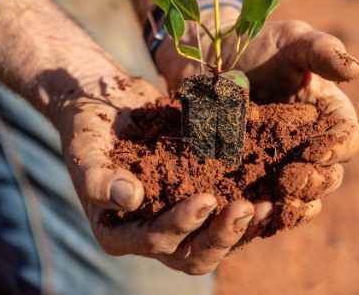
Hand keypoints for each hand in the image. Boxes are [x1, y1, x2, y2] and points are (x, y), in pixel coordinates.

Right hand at [51, 72, 271, 273]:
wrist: (102, 104)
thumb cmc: (85, 130)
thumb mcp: (85, 152)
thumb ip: (100, 179)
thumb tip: (130, 199)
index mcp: (120, 232)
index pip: (155, 241)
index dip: (182, 225)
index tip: (205, 199)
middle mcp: (150, 230)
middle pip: (193, 253)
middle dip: (221, 235)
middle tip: (246, 207)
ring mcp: (174, 213)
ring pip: (214, 237)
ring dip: (241, 227)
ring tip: (267, 204)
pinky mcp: (192, 191)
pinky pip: (222, 207)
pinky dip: (247, 204)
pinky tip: (273, 191)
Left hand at [155, 16, 358, 226]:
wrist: (210, 53)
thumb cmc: (257, 42)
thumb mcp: (290, 38)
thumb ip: (320, 50)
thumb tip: (353, 70)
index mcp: (328, 113)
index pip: (347, 138)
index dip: (336, 148)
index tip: (312, 150)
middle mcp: (308, 142)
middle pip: (327, 175)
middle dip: (314, 183)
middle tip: (291, 183)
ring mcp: (278, 159)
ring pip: (298, 194)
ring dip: (291, 205)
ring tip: (274, 206)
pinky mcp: (249, 170)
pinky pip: (261, 197)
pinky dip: (259, 208)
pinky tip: (249, 212)